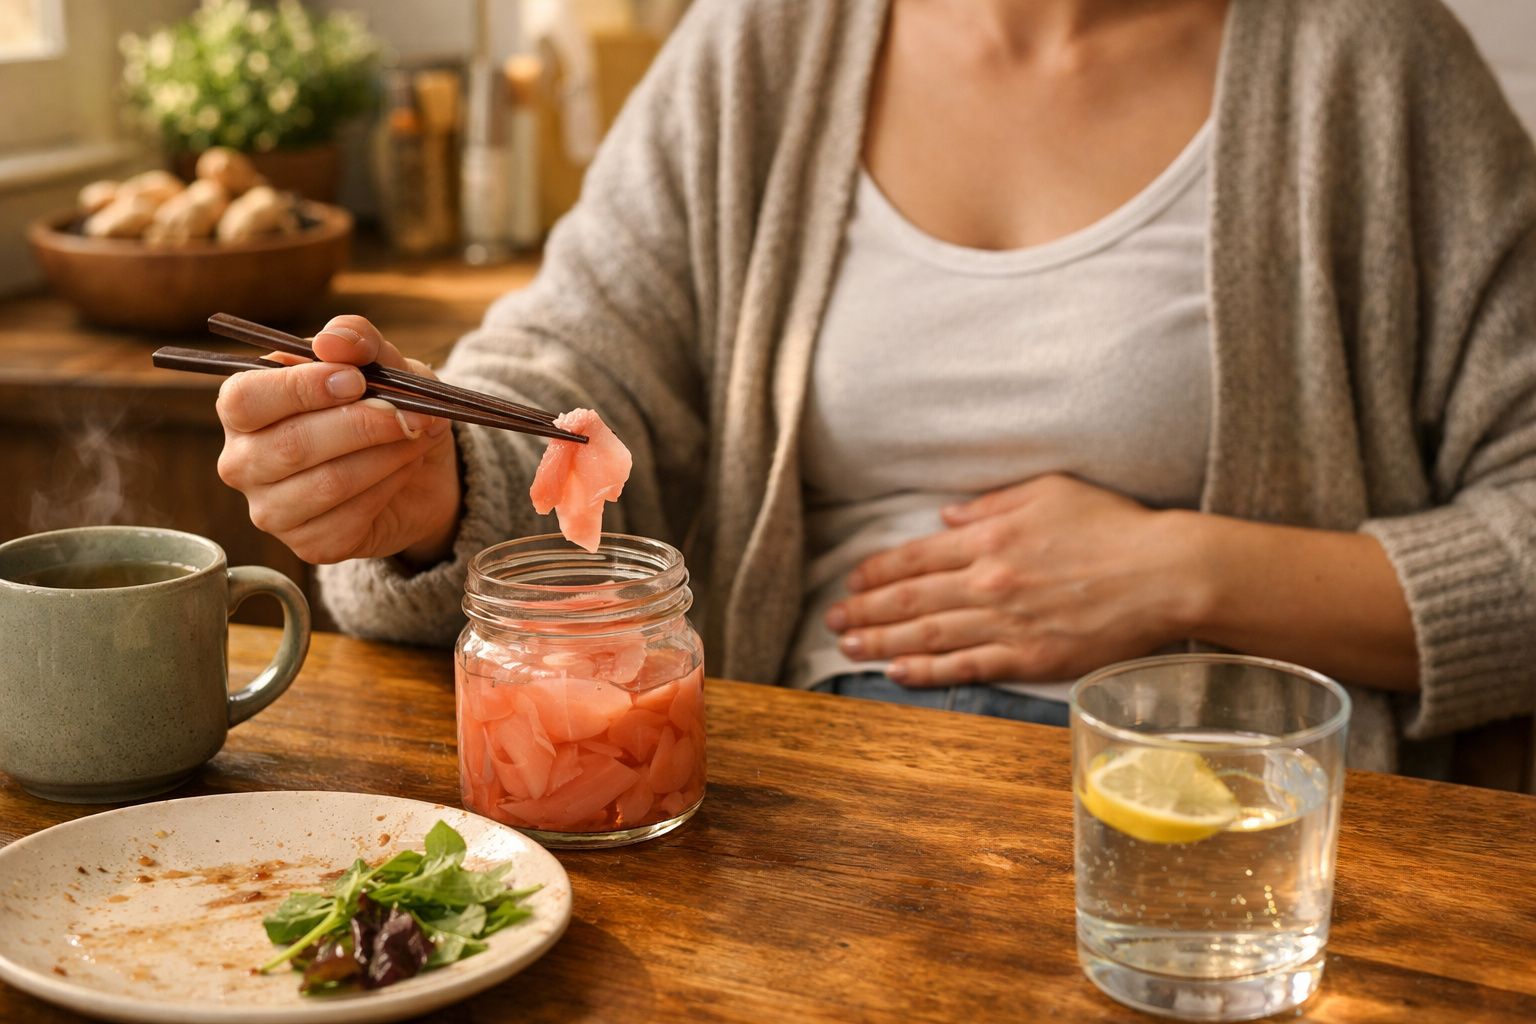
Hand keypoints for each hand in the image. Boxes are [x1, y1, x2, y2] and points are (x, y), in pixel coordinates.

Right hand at [215, 314, 461, 564]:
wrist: (420, 468)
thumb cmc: (384, 406)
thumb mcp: (382, 363)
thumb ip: (357, 340)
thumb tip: (332, 340)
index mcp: (243, 408)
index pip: (245, 399)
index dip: (301, 388)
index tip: (357, 380)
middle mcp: (242, 462)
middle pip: (289, 446)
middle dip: (360, 425)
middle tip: (407, 413)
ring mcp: (271, 510)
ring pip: (327, 483)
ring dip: (384, 455)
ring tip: (417, 434)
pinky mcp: (309, 544)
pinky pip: (351, 516)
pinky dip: (390, 484)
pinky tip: (405, 467)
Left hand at [825, 474, 1198, 686]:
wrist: (1164, 573)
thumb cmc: (1113, 526)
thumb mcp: (1048, 491)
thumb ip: (990, 503)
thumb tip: (945, 514)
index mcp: (989, 537)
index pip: (916, 557)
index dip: (877, 572)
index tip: (851, 582)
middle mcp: (987, 582)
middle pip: (910, 600)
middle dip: (865, 610)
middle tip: (832, 621)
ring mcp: (1005, 623)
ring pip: (927, 636)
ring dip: (881, 642)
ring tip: (848, 648)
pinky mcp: (1028, 658)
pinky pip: (965, 666)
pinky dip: (926, 670)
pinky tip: (896, 672)